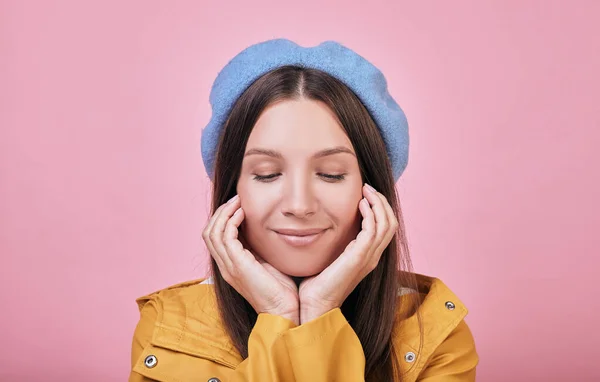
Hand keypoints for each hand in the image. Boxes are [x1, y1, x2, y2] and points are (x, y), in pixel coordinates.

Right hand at [202, 195, 299, 324]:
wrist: (284, 312)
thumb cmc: (282, 292)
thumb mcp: (268, 264)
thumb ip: (261, 249)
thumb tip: (267, 229)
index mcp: (230, 266)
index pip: (216, 237)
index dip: (224, 218)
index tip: (239, 205)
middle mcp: (225, 266)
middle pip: (208, 232)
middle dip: (221, 212)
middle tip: (236, 199)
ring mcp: (229, 266)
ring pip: (212, 232)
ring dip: (225, 212)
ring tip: (238, 201)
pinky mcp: (237, 265)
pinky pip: (225, 236)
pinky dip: (231, 221)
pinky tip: (244, 213)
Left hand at [298, 184, 397, 323]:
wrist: (315, 305)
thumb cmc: (316, 285)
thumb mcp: (329, 258)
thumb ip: (333, 243)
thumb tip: (321, 225)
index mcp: (368, 256)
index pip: (386, 227)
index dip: (380, 208)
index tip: (366, 194)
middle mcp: (373, 257)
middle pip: (391, 222)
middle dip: (382, 201)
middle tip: (368, 188)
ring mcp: (369, 258)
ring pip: (388, 224)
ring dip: (379, 203)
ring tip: (366, 191)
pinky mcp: (360, 258)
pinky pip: (374, 230)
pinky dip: (371, 214)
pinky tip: (360, 204)